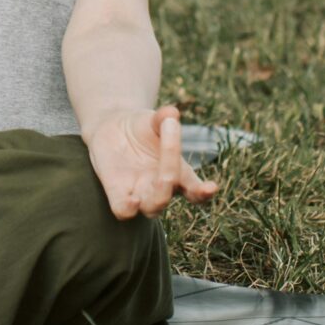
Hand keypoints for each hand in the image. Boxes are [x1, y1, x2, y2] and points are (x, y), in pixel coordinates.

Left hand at [83, 104, 220, 219]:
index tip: (212, 187)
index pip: (196, 190)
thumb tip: (171, 113)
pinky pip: (124, 211)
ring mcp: (140, 193)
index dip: (204, 192)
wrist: (112, 129)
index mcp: (179, 173)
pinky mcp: (118, 193)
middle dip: (170, 172)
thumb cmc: (142, 127)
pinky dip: (128, 209)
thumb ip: (162, 117)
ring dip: (156, 197)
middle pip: (170, 191)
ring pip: (153, 207)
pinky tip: (132, 200)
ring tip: (159, 180)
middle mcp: (161, 188)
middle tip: (167, 143)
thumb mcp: (152, 119)